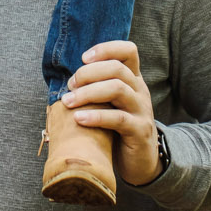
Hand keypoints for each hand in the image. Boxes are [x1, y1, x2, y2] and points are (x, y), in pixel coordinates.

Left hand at [62, 41, 161, 186]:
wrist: (140, 161)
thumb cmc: (118, 129)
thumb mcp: (112, 104)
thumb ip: (99, 88)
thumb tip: (69, 78)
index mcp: (134, 80)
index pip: (128, 51)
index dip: (106, 49)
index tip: (83, 58)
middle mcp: (140, 91)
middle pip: (117, 68)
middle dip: (89, 73)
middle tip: (70, 85)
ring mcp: (142, 110)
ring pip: (117, 89)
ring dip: (88, 93)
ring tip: (69, 101)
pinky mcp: (140, 131)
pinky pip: (118, 119)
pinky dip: (96, 116)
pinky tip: (79, 119)